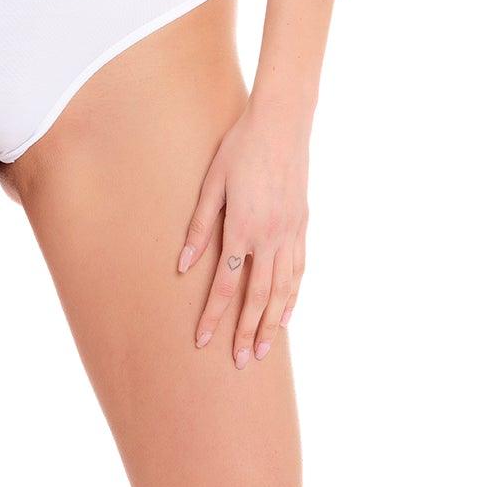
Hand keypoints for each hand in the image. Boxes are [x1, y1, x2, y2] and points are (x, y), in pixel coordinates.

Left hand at [177, 97, 308, 368]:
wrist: (282, 123)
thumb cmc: (240, 148)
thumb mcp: (212, 183)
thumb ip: (199, 227)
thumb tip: (184, 265)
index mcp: (244, 228)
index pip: (227, 285)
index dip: (213, 316)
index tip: (202, 342)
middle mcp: (271, 237)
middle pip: (259, 297)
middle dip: (248, 333)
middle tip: (240, 363)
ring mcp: (291, 232)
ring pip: (283, 290)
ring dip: (273, 323)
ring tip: (264, 350)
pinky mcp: (302, 225)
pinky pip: (298, 270)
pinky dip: (292, 295)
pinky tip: (287, 312)